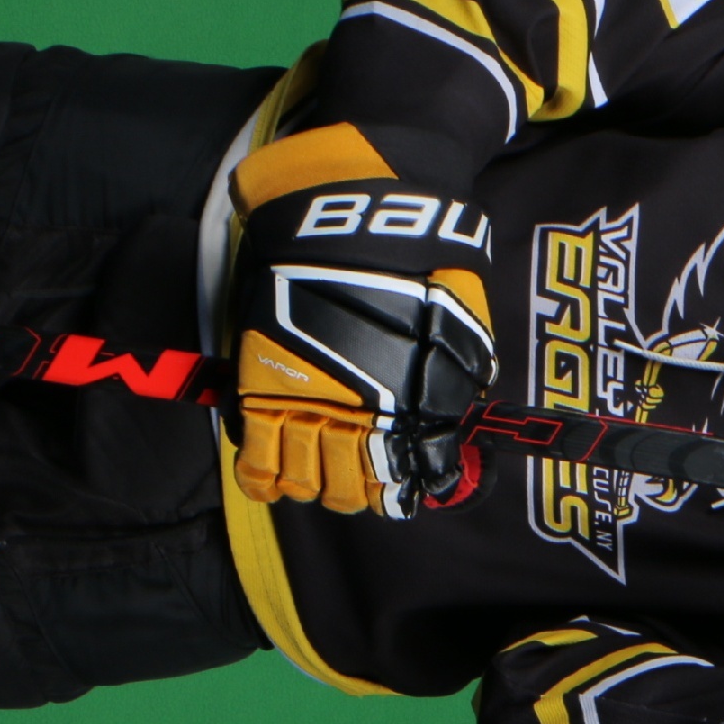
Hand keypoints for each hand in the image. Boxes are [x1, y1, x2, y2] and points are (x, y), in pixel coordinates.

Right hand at [234, 262, 496, 517]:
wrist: (342, 231)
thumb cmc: (410, 268)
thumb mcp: (462, 318)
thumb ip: (465, 367)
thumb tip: (467, 402)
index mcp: (412, 410)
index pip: (408, 479)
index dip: (401, 490)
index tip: (397, 488)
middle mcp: (360, 420)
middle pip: (352, 492)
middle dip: (355, 491)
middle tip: (353, 475)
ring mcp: (307, 409)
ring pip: (306, 485)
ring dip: (313, 487)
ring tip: (315, 472)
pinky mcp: (262, 393)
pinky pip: (256, 462)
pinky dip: (262, 481)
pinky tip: (273, 479)